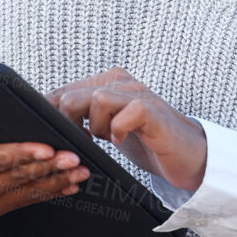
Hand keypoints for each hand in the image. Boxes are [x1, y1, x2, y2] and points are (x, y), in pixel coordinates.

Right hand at [0, 126, 89, 236]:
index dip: (19, 155)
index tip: (44, 148)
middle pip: (16, 176)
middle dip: (48, 167)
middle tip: (75, 157)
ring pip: (25, 189)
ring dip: (55, 180)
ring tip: (81, 172)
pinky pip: (24, 201)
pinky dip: (48, 193)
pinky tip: (69, 187)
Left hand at [46, 66, 207, 192]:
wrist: (188, 154)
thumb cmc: (147, 141)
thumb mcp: (108, 126)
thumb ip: (83, 118)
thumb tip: (48, 123)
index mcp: (107, 82)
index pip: (64, 91)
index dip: (51, 115)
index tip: (52, 136)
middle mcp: (122, 82)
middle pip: (72, 96)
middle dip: (68, 126)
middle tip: (82, 143)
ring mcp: (138, 94)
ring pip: (95, 101)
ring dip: (95, 128)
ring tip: (107, 139)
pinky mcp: (152, 111)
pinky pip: (123, 115)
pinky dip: (117, 130)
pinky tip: (123, 140)